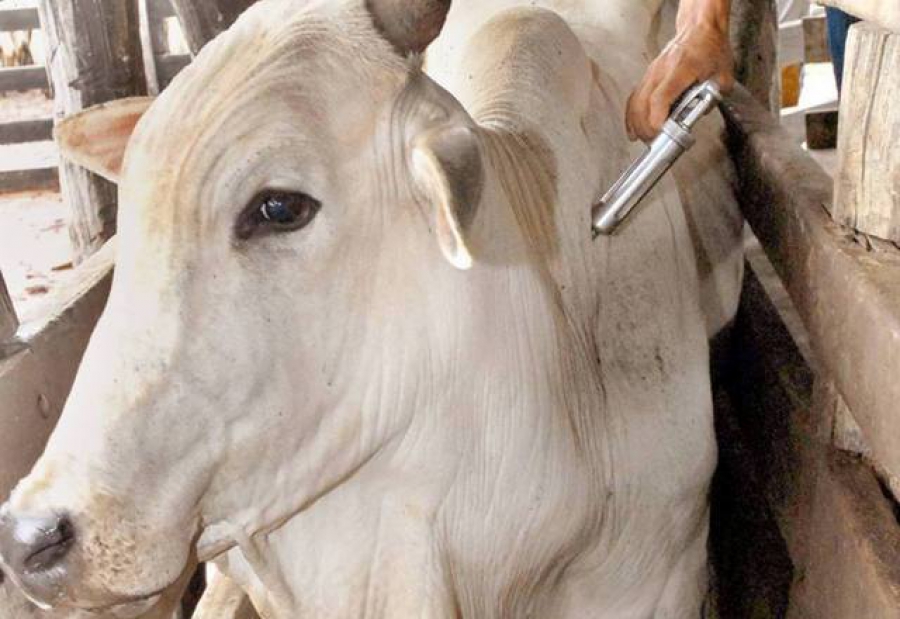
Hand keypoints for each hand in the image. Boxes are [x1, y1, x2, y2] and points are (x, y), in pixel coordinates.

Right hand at [626, 17, 733, 141]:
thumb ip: (714, 97)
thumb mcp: (724, 75)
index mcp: (682, 68)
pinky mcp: (648, 76)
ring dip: (637, 124)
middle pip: (644, 104)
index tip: (660, 132)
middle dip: (647, 127)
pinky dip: (631, 116)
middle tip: (655, 141)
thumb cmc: (711, 49)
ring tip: (645, 139)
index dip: (657, 118)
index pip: (661, 97)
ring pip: (635, 102)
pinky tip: (633, 129)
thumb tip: (699, 115)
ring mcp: (652, 73)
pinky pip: (634, 98)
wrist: (699, 30)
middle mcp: (662, 70)